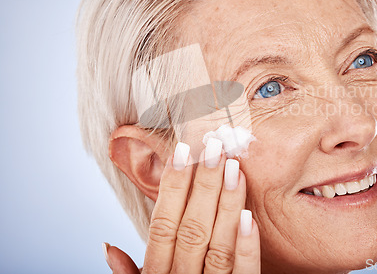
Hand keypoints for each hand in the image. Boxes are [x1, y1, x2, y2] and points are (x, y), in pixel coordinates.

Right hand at [102, 140, 260, 272]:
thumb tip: (108, 245)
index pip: (162, 225)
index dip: (172, 187)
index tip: (182, 151)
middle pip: (190, 229)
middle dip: (202, 185)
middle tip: (213, 145)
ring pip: (217, 247)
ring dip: (226, 206)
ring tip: (233, 167)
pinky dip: (247, 248)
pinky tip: (250, 217)